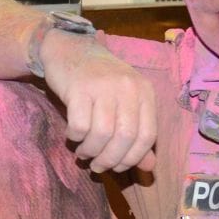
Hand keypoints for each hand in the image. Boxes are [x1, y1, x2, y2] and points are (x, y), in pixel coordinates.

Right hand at [39, 33, 156, 173]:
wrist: (69, 50)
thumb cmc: (99, 82)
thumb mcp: (124, 103)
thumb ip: (138, 134)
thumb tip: (149, 167)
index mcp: (144, 91)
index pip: (148, 136)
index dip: (133, 158)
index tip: (118, 167)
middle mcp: (128, 87)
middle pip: (125, 138)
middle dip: (110, 160)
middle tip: (97, 166)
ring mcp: (104, 86)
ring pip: (102, 134)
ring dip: (91, 151)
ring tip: (83, 153)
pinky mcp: (79, 87)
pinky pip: (80, 126)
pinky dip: (75, 137)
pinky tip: (72, 135)